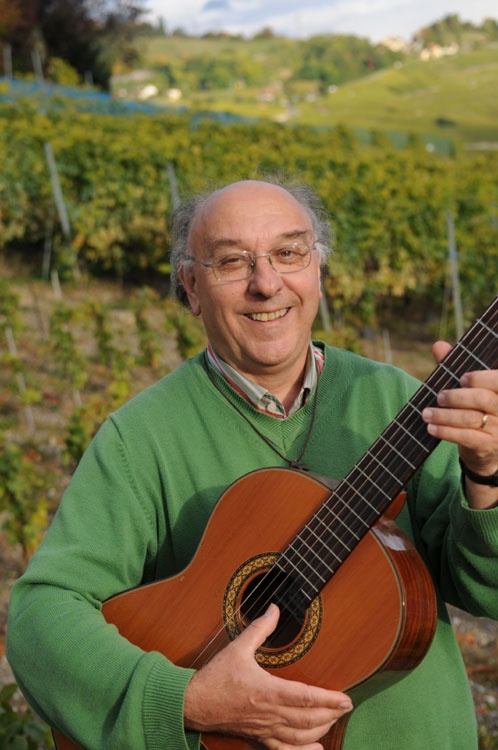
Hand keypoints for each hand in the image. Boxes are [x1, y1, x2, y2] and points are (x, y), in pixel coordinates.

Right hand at [184, 604, 352, 748]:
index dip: (328, 699)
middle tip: (346, 706)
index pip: (305, 697)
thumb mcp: (238, 647)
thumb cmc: (216, 676)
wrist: (194, 704)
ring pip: (299, 736)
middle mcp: (269, 713)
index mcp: (267, 691)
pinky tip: (316, 748)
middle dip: (331, 713)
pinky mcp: (258, 738)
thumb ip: (260, 628)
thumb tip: (275, 608)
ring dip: (321, 729)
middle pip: (307, 719)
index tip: (346, 698)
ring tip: (334, 719)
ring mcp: (264, 729)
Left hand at [422, 341, 497, 506]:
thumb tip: (438, 345)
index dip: (481, 378)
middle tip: (439, 397)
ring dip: (445, 415)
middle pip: (482, 400)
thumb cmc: (476, 409)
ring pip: (471, 419)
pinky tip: (432, 428)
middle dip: (457, 397)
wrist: (487, 447)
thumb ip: (454, 366)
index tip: (462, 379)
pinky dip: (446, 431)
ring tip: (427, 413)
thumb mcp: (469, 388)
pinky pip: (466, 437)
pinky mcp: (488, 446)